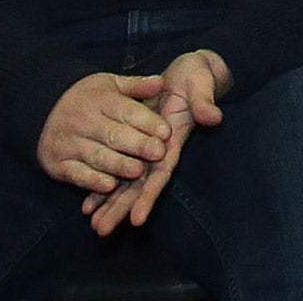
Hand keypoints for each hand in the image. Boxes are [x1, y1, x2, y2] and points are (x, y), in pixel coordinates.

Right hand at [35, 73, 169, 195]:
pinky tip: (109, 186)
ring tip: (138, 171)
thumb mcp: (111, 84)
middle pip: (113, 135)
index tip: (167, 132)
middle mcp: (83, 121)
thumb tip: (162, 83)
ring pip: (97, 156)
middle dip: (138, 145)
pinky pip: (77, 174)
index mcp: (100, 100)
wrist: (43, 108)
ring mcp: (68, 143)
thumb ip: (137, 86)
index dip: (147, 122)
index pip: (127, 111)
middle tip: (159, 153)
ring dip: (118, 165)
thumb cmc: (88, 97)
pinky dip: (92, 182)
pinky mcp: (57, 163)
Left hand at [80, 50, 228, 235]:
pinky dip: (102, 187)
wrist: (189, 71)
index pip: (161, 174)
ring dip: (110, 204)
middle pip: (139, 186)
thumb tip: (213, 116)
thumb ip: (204, 102)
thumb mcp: (201, 86)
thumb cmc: (196, 78)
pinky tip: (88, 204)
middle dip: (121, 209)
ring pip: (126, 182)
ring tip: (93, 225)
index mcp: (174, 141)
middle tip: (100, 231)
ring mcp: (146, 150)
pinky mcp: (135, 143)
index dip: (149, 197)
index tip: (136, 220)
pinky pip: (117, 169)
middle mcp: (159, 152)